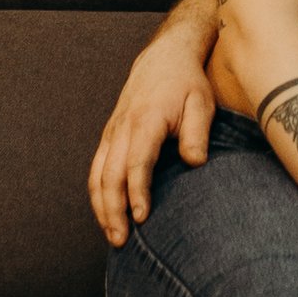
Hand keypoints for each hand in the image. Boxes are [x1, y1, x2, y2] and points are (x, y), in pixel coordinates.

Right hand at [89, 25, 216, 243]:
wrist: (165, 57)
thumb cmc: (187, 84)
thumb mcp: (201, 102)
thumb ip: (197, 132)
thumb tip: (195, 162)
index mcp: (146, 120)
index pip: (137, 161)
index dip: (137, 191)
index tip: (142, 217)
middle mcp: (123, 127)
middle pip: (110, 174)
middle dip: (113, 209)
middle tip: (122, 239)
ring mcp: (113, 132)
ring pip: (97, 174)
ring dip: (102, 207)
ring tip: (112, 236)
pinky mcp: (110, 136)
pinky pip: (96, 169)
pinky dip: (98, 194)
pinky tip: (107, 215)